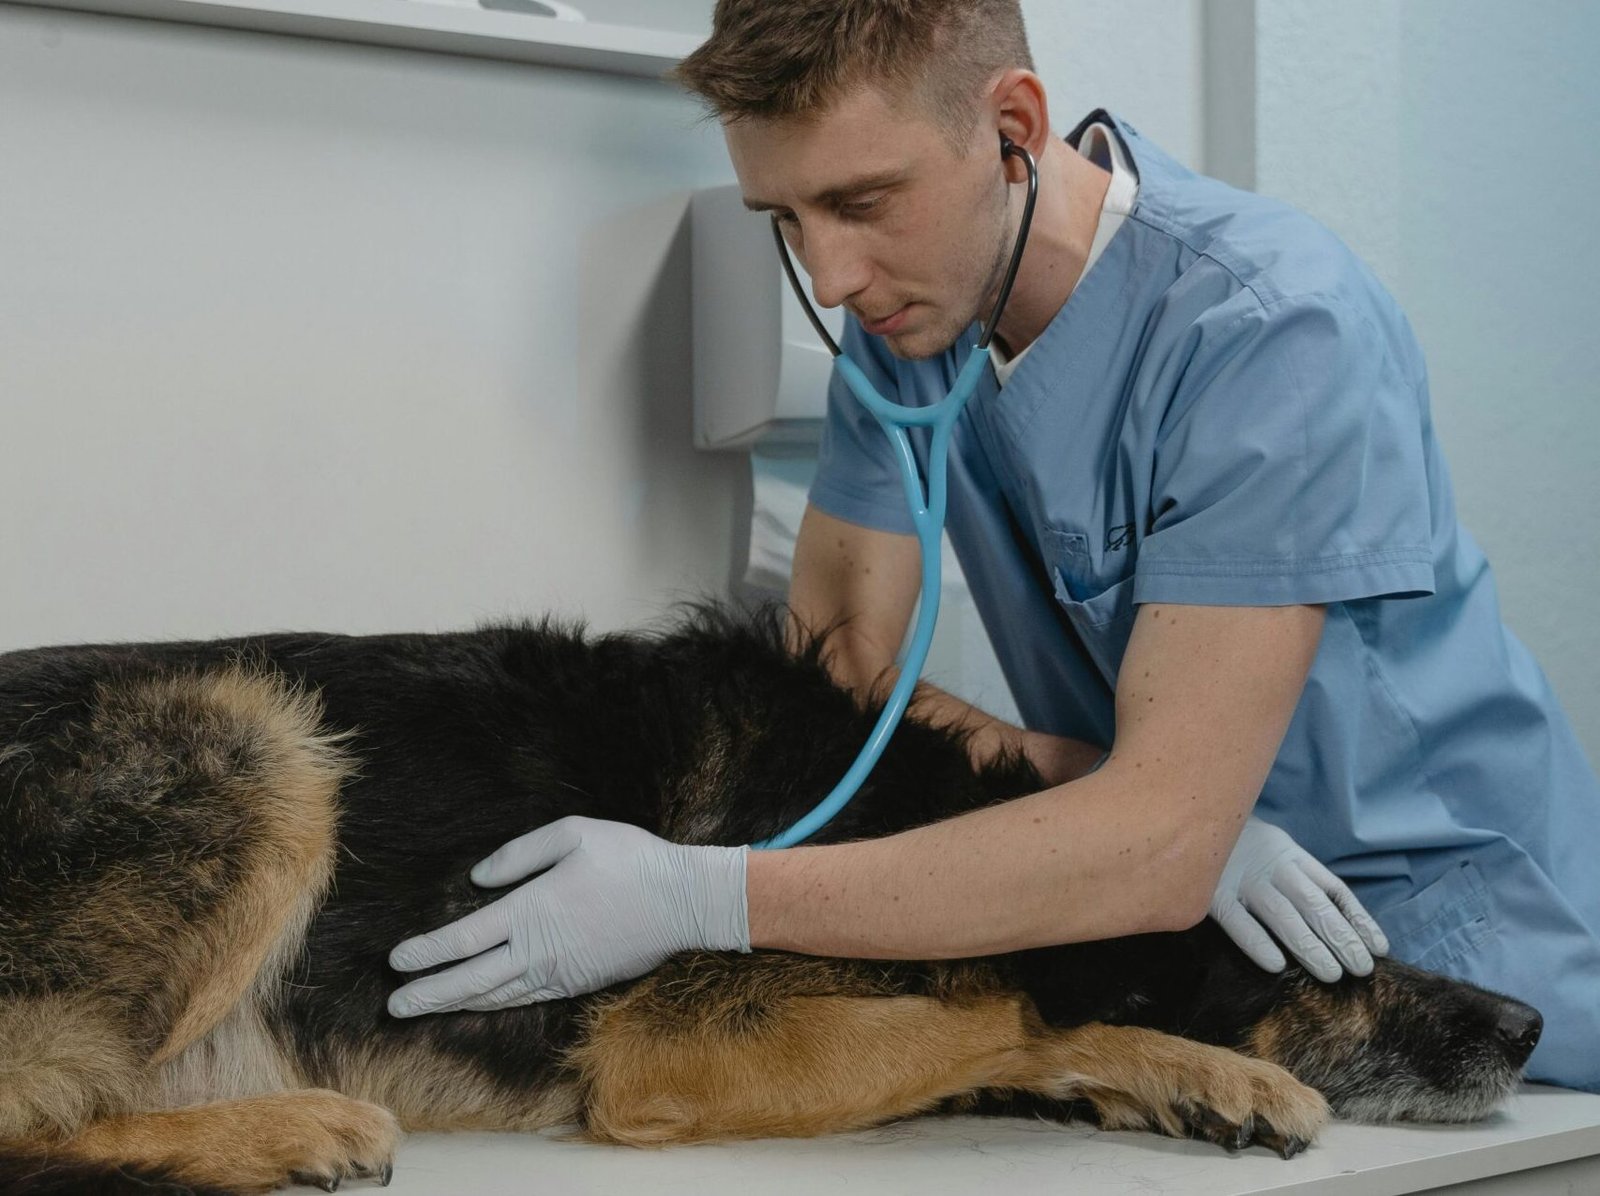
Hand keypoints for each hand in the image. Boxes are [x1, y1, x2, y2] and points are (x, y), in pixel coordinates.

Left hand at [387, 816, 749, 1015]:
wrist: (683, 902)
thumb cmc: (630, 859)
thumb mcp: (574, 834)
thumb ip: (520, 855)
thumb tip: (478, 880)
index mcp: (531, 911)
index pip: (464, 940)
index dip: (426, 953)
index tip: (396, 960)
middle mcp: (538, 950)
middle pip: (470, 980)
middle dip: (428, 993)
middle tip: (395, 1004)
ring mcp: (558, 972)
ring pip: (495, 995)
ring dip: (455, 1003)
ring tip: (424, 1010)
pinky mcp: (577, 983)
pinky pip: (525, 998)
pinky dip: (494, 1004)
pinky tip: (479, 1003)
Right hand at [1210, 815, 1388, 982]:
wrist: (1192, 823)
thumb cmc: (1241, 845)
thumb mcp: (1277, 848)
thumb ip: (1300, 875)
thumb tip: (1341, 919)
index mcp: (1292, 856)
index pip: (1334, 890)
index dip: (1359, 919)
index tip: (1378, 948)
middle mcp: (1272, 867)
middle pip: (1314, 905)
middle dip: (1341, 938)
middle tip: (1360, 969)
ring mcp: (1243, 880)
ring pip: (1283, 916)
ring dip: (1309, 946)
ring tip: (1331, 974)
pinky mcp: (1213, 895)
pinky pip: (1238, 922)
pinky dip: (1257, 942)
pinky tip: (1276, 966)